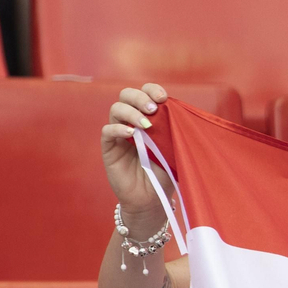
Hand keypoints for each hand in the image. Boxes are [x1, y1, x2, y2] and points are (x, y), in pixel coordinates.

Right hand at [102, 83, 169, 217]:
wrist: (153, 197)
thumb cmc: (166, 172)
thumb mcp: (175, 149)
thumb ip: (174, 131)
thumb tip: (180, 113)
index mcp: (149, 117)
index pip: (145, 92)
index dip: (152, 90)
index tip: (164, 98)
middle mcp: (132, 120)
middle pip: (126, 95)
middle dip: (140, 97)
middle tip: (153, 109)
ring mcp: (119, 133)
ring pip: (116, 109)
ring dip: (131, 112)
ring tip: (146, 125)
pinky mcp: (109, 147)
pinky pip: (107, 130)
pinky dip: (117, 128)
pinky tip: (131, 133)